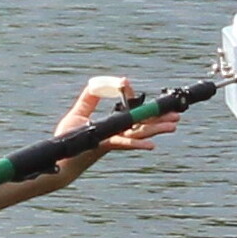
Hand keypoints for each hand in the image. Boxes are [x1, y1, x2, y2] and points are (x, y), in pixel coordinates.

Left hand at [57, 77, 177, 177]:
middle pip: (142, 125)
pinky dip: (138, 144)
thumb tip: (96, 82)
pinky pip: (124, 144)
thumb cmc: (67, 137)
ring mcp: (112, 140)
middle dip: (160, 120)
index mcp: (112, 125)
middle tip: (177, 116)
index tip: (143, 94)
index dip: (140, 102)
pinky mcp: (104, 146)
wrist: (58, 155)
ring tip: (173, 126)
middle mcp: (116, 134)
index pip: (132, 113)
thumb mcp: (79, 113)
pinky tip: (152, 145)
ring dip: (156, 130)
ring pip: (138, 134)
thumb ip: (90, 98)